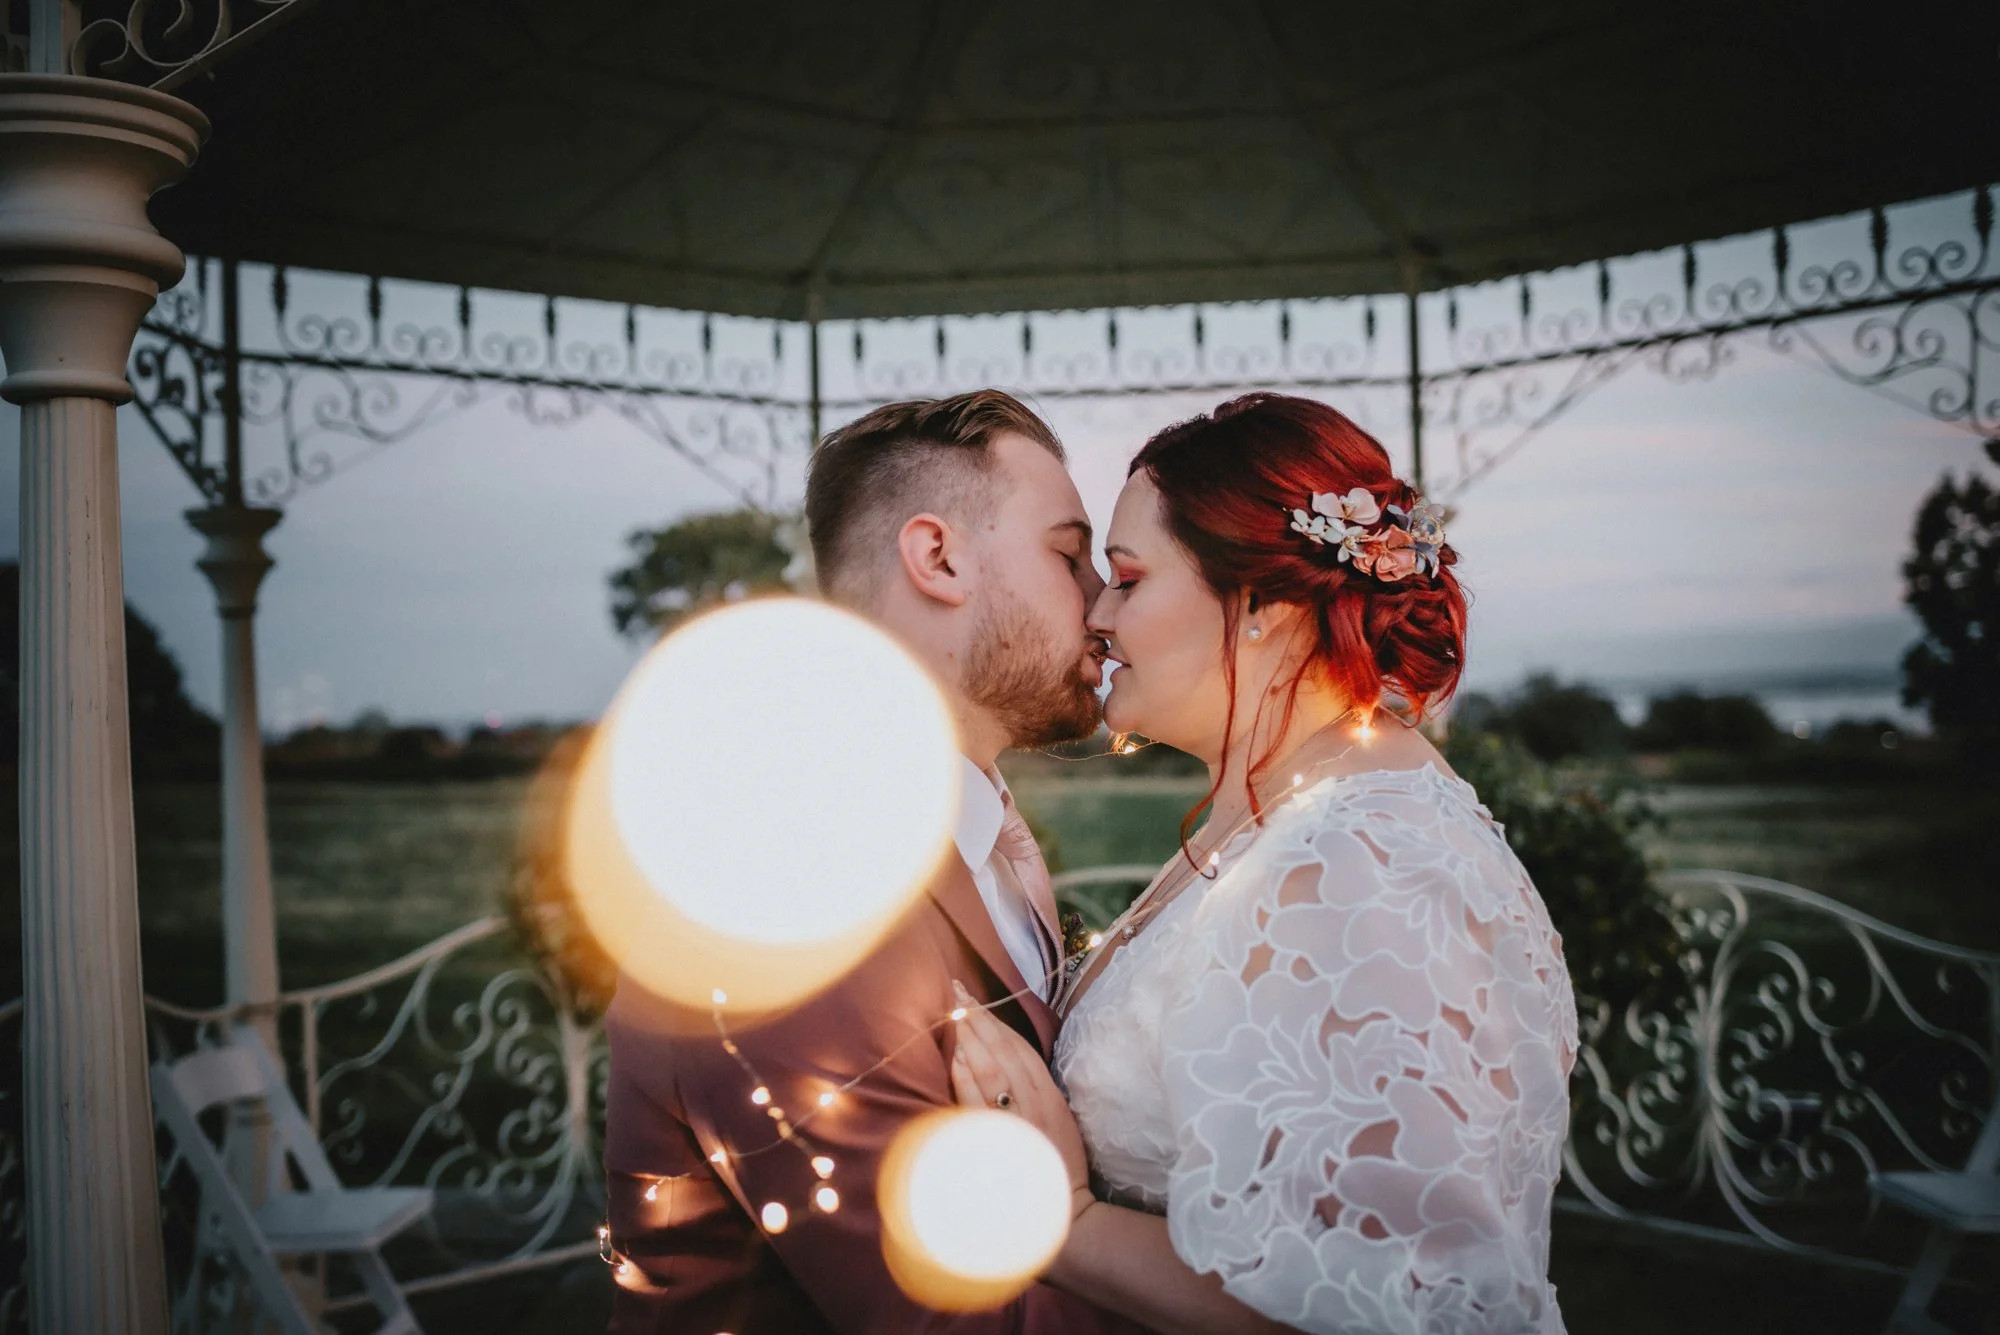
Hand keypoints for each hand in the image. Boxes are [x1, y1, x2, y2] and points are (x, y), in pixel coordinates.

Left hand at [948, 980, 1093, 1218]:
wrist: (1065, 1213)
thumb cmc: (1059, 1166)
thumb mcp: (1058, 1120)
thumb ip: (1037, 1091)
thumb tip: (1007, 1061)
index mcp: (1051, 1097)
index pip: (1021, 1048)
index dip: (997, 1021)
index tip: (975, 999)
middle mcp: (1035, 1103)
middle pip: (1004, 1050)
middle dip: (979, 1019)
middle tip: (957, 992)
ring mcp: (1017, 1120)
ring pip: (991, 1068)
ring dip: (970, 1038)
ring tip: (953, 1013)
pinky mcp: (1000, 1139)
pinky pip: (979, 1100)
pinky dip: (966, 1075)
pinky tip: (954, 1055)